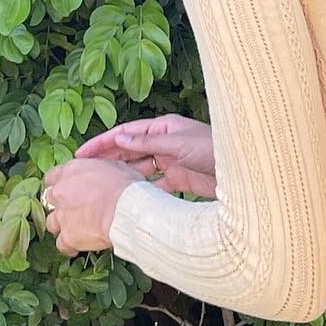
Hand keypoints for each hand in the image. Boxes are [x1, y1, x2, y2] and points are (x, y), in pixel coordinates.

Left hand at [42, 157, 145, 255]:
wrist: (127, 209)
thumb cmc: (126, 187)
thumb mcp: (117, 167)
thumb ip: (102, 170)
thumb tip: (106, 173)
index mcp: (72, 171)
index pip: (53, 176)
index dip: (60, 183)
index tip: (68, 187)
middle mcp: (61, 193)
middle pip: (50, 199)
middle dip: (60, 204)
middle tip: (74, 207)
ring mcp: (62, 216)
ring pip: (52, 223)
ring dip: (62, 225)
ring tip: (75, 228)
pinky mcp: (68, 237)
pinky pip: (62, 245)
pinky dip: (69, 246)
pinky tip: (77, 246)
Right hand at [74, 113, 216, 197]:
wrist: (242, 170)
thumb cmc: (214, 149)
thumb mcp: (178, 143)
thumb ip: (148, 142)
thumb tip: (119, 138)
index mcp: (164, 127)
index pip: (127, 133)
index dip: (103, 142)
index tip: (82, 153)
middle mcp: (166, 143)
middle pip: (130, 150)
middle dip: (108, 159)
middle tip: (84, 171)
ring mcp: (172, 162)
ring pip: (140, 168)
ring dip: (122, 175)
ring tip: (99, 185)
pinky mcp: (179, 181)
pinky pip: (154, 186)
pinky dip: (141, 190)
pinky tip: (126, 197)